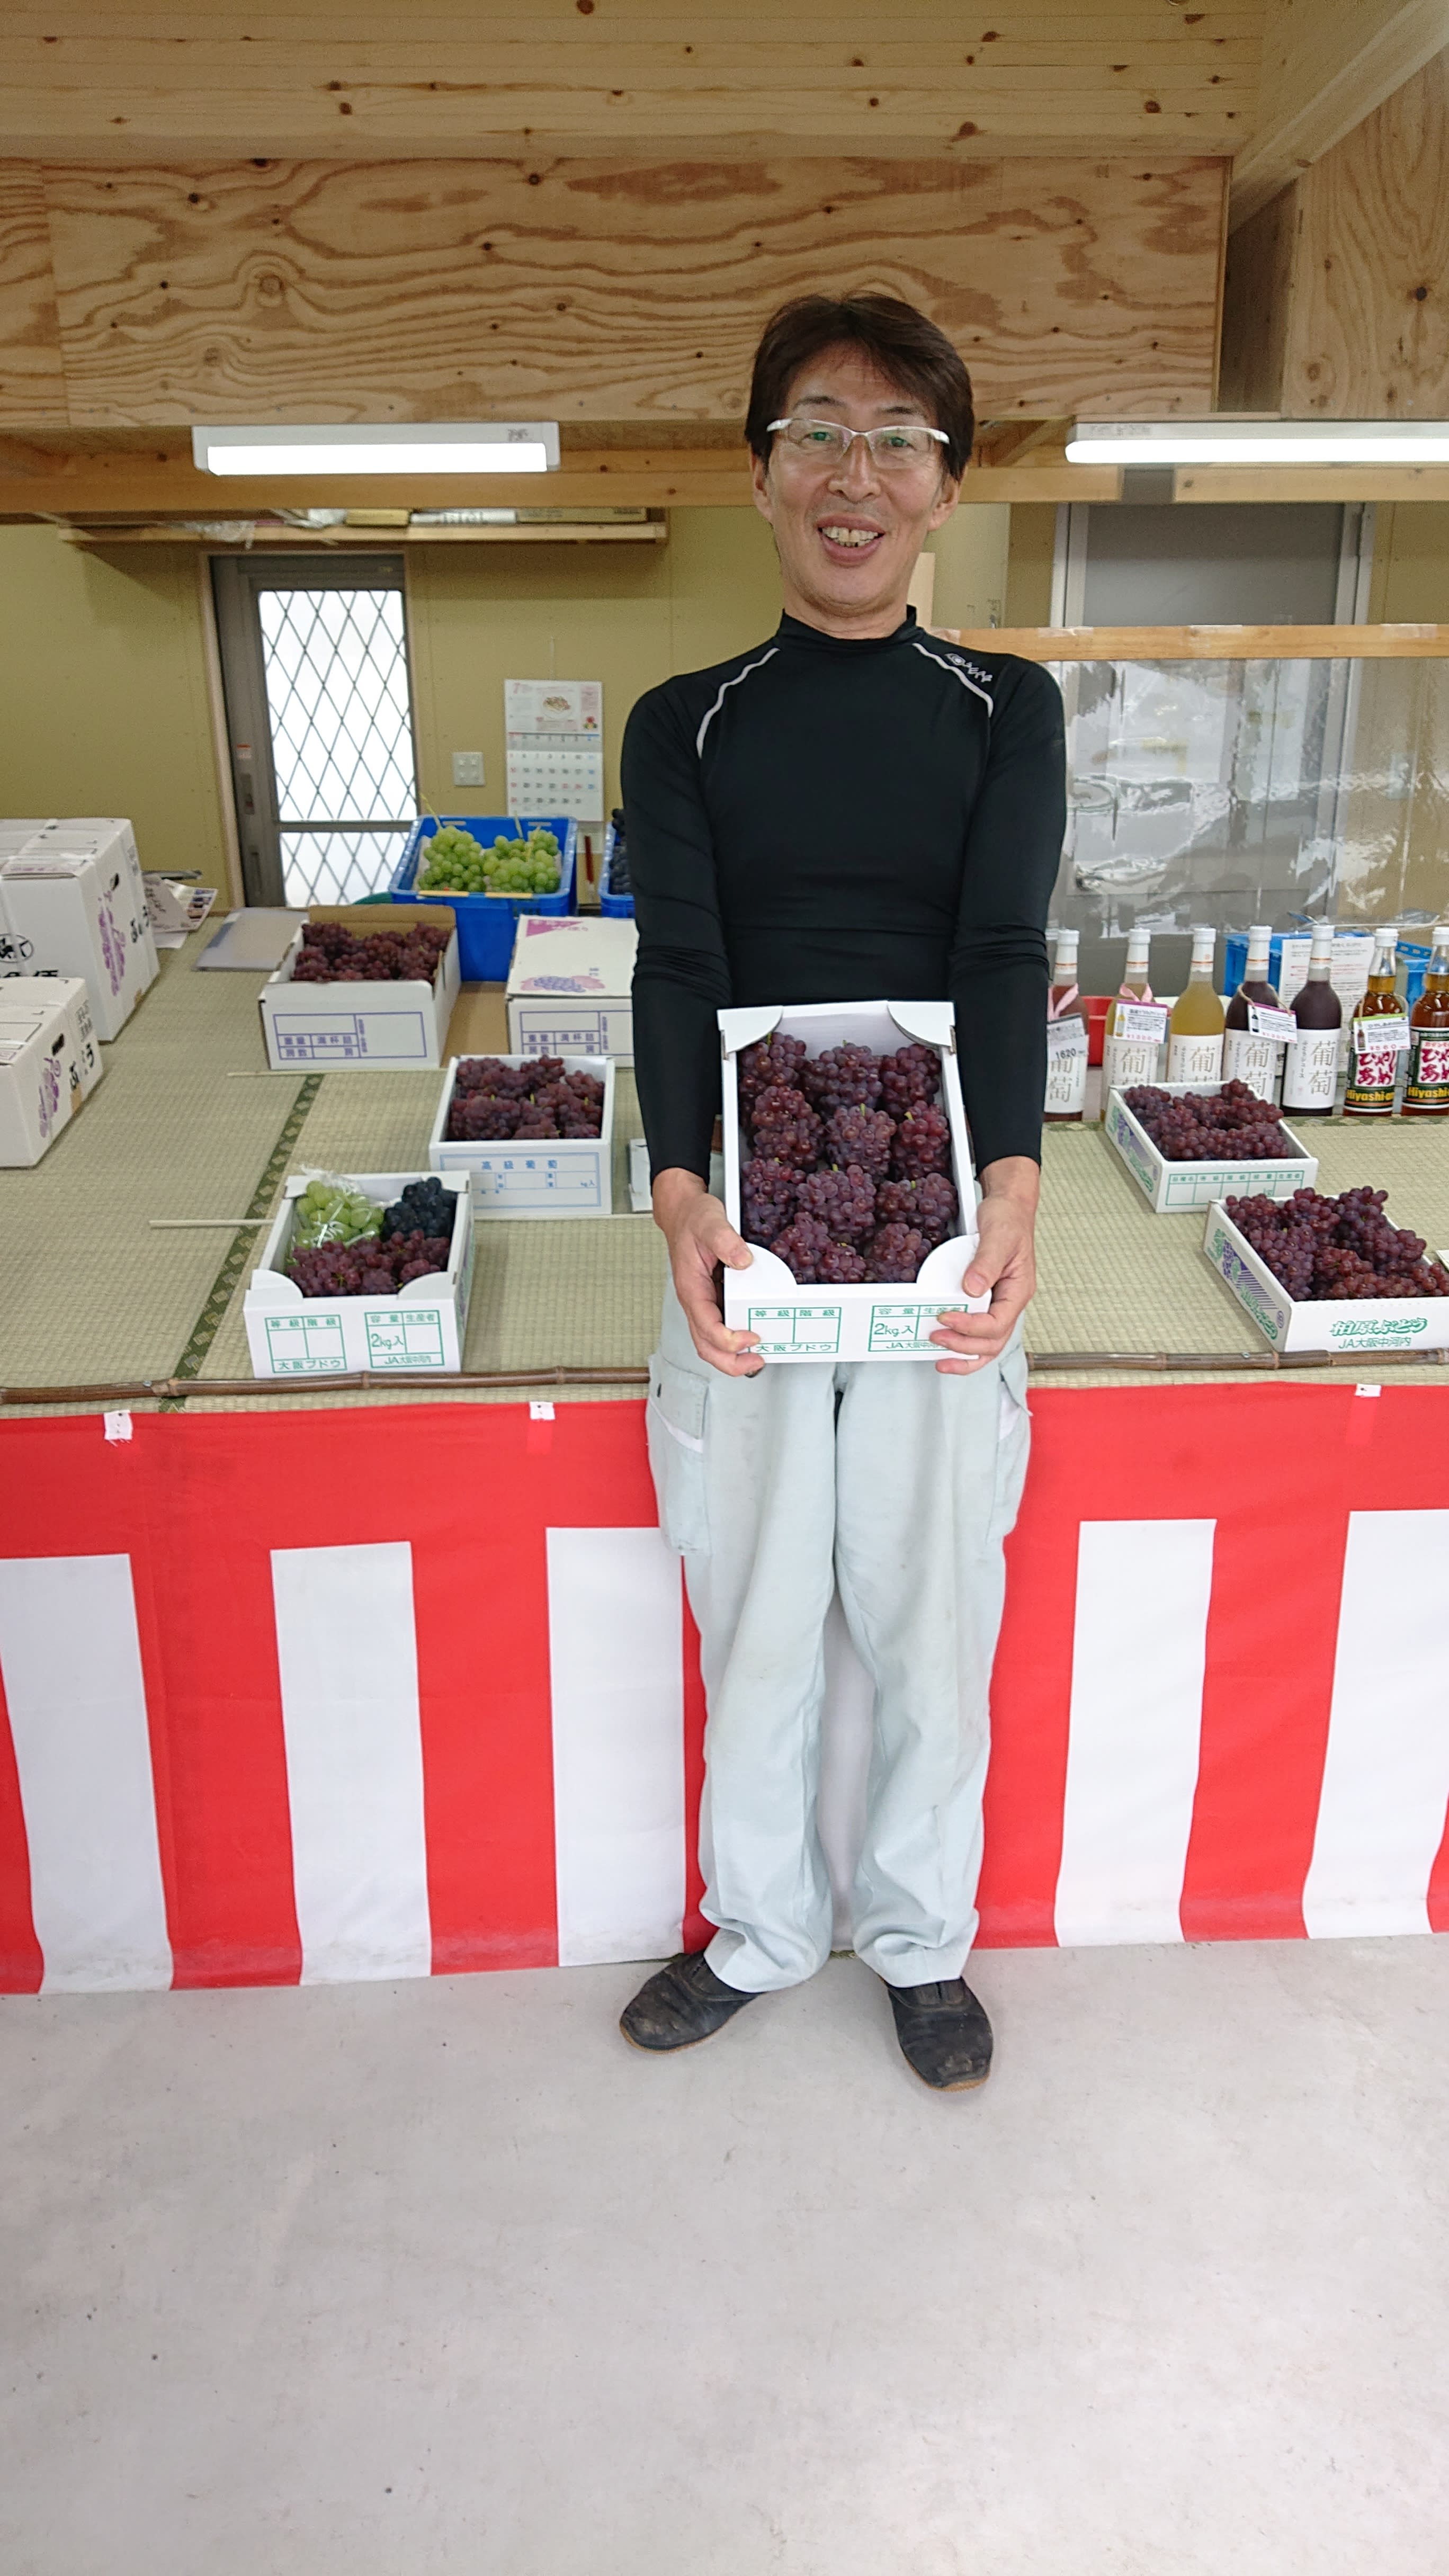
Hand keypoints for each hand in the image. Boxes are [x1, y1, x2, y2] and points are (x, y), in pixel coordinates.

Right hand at [653, 1168, 763, 1375]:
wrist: (683, 1213)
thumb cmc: (692, 1219)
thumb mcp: (710, 1222)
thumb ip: (725, 1240)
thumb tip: (743, 1260)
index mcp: (691, 1288)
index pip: (706, 1327)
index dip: (728, 1340)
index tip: (751, 1336)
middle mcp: (695, 1300)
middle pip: (705, 1346)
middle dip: (730, 1362)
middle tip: (755, 1362)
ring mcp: (702, 1302)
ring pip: (710, 1342)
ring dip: (731, 1356)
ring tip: (755, 1358)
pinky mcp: (710, 1299)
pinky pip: (717, 1328)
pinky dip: (732, 1341)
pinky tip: (750, 1337)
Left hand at [931, 1156, 1038, 1375]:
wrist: (1007, 1207)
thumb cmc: (1009, 1219)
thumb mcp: (998, 1236)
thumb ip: (987, 1263)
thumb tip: (972, 1289)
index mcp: (1018, 1290)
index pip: (997, 1323)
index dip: (971, 1327)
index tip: (946, 1317)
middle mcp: (1009, 1302)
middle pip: (993, 1342)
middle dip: (964, 1347)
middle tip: (936, 1338)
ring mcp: (998, 1303)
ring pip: (987, 1344)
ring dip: (964, 1355)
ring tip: (940, 1358)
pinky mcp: (985, 1300)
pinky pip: (977, 1331)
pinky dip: (963, 1344)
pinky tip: (946, 1344)